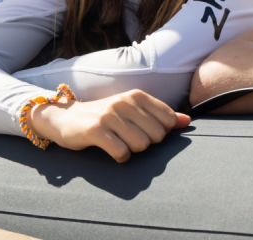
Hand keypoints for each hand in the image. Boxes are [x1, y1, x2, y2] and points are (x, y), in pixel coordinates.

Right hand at [29, 89, 190, 162]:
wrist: (66, 117)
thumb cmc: (104, 116)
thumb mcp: (132, 110)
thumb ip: (160, 115)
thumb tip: (187, 121)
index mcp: (136, 95)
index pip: (168, 120)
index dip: (160, 132)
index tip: (144, 130)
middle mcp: (124, 102)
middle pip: (157, 136)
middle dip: (146, 142)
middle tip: (128, 137)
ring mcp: (109, 115)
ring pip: (141, 145)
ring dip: (132, 150)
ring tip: (119, 142)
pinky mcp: (96, 130)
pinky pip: (122, 152)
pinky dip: (120, 157)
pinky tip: (111, 150)